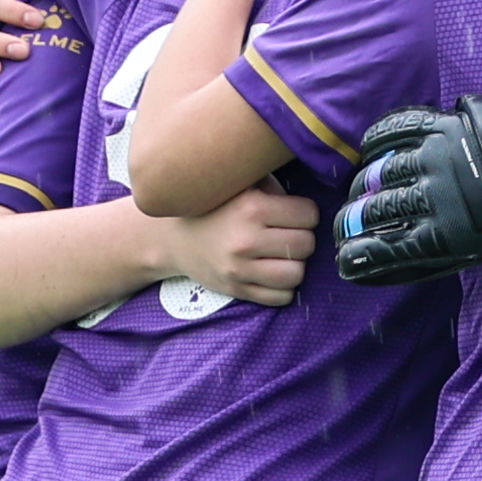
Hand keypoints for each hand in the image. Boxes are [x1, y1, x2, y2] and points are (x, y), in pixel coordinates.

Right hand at [162, 186, 321, 309]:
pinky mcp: (236, 290)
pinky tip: (273, 272)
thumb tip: (307, 193)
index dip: (306, 213)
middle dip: (303, 237)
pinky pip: (280, 297)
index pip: (308, 215)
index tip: (296, 213)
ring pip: (296, 274)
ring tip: (283, 254)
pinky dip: (283, 287)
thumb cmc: (215, 206)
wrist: (173, 238)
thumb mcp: (240, 183)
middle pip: (306, 244)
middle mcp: (245, 240)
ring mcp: (239, 269)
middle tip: (290, 233)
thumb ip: (273, 185)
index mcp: (250, 207)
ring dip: (295, 264)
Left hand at [330, 96, 481, 284]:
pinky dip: (367, 255)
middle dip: (360, 189)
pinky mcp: (446, 237)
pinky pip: (395, 246)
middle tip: (354, 201)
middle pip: (378, 174)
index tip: (366, 158)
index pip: (389, 132)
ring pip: (379, 209)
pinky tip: (347, 263)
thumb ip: (466, 110)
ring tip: (344, 230)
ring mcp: (438, 200)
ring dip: (354, 221)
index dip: (371, 146)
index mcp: (444, 129)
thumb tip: (447, 110)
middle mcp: (433, 161)